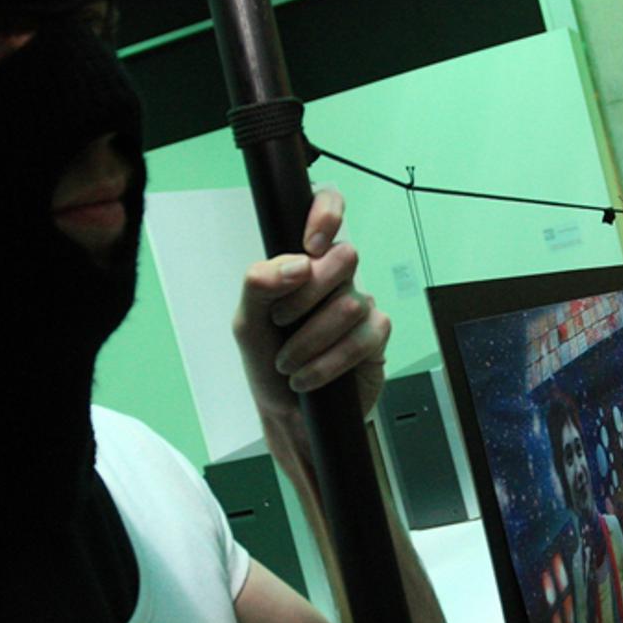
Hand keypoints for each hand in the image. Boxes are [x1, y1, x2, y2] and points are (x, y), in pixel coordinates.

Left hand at [233, 188, 390, 420]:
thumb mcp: (246, 323)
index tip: (310, 245)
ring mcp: (360, 305)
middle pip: (343, 257)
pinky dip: (328, 363)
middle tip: (280, 323)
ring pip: (350, 304)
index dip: (327, 212)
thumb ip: (258, 284)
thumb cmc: (268, 363)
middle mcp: (336, 278)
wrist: (288, 413)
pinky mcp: (376, 337)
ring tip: (290, 363)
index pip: (327, 209)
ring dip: (310, 342)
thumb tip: (296, 264)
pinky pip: (362, 339)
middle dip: (305, 296)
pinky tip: (310, 377)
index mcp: (304, 262)